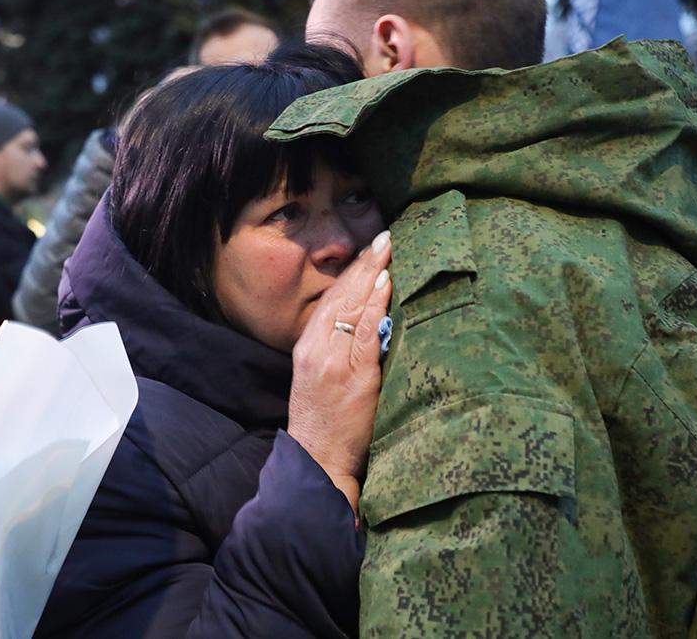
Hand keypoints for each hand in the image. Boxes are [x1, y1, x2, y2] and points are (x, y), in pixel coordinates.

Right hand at [288, 230, 391, 518]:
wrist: (317, 460)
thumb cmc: (324, 423)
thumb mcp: (320, 379)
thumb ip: (337, 351)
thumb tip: (365, 323)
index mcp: (307, 347)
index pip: (330, 299)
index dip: (351, 273)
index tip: (370, 250)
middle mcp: (315, 348)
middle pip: (340, 295)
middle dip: (364, 264)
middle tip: (385, 236)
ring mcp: (333, 360)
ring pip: (353, 307)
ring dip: (373, 274)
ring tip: (389, 249)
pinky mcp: (352, 374)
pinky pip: (365, 331)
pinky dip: (375, 305)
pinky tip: (386, 283)